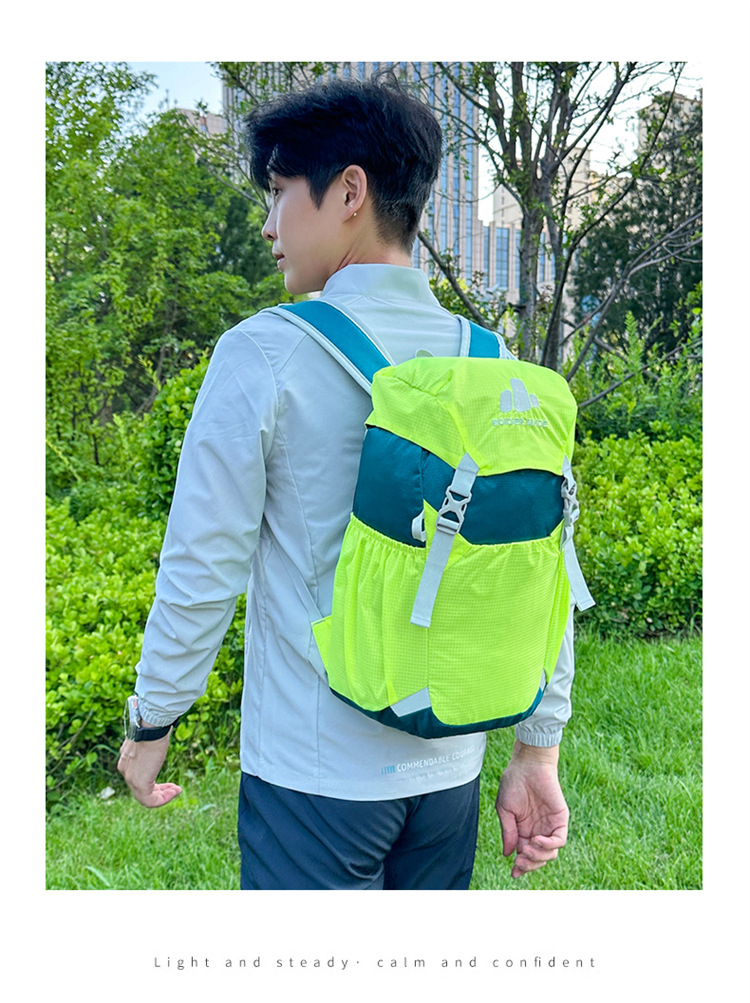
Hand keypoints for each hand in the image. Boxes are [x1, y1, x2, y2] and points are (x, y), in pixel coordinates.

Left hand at [117, 731, 181, 807]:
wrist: (151, 727)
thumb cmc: (153, 728)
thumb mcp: (149, 740)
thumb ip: (149, 747)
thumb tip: (159, 738)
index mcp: (127, 760)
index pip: (138, 777)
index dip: (154, 782)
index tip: (167, 781)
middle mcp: (125, 770)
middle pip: (141, 789)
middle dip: (159, 790)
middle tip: (173, 788)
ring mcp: (130, 778)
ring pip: (145, 797)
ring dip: (163, 796)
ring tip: (176, 790)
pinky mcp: (139, 783)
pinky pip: (150, 800)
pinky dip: (163, 798)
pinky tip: (175, 791)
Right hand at [495, 739, 568, 878]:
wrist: (527, 764)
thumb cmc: (513, 782)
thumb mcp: (505, 810)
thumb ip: (508, 832)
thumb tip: (508, 854)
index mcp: (523, 830)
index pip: (524, 854)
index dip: (521, 867)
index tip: (514, 874)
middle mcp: (537, 830)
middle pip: (538, 858)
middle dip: (529, 865)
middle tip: (519, 863)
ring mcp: (550, 826)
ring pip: (550, 854)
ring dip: (538, 857)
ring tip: (526, 849)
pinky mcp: (561, 819)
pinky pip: (560, 840)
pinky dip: (549, 845)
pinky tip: (537, 840)